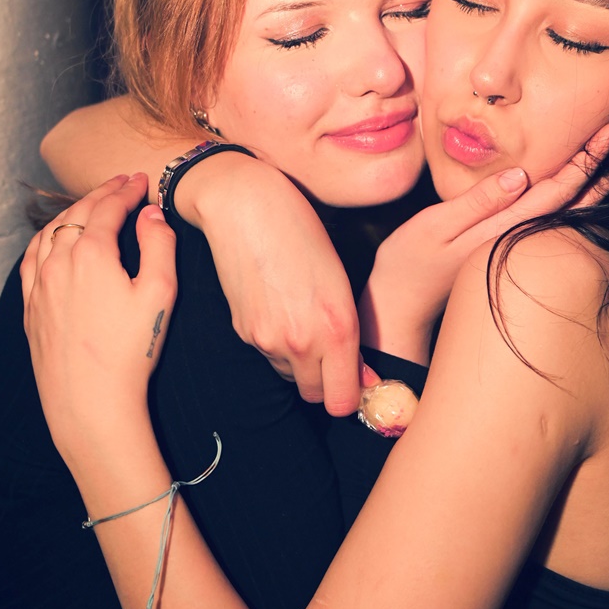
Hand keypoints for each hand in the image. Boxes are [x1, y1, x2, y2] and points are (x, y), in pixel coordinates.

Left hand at [21, 174, 177, 461]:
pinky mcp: (31, 307)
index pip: (109, 208)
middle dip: (101, 194)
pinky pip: (32, 258)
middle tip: (121, 183)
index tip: (140, 179)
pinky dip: (47, 238)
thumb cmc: (131, 351)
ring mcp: (39, 284)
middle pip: (78, 213)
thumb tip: (152, 214)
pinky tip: (55, 240)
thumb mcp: (160, 293)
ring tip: (92, 205)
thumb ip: (159, 246)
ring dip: (74, 212)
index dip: (126, 190)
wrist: (90, 400)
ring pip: (51, 232)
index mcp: (91, 253)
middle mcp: (58, 261)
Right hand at [178, 153, 360, 416]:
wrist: (245, 205)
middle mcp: (301, 342)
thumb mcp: (340, 279)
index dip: (350, 395)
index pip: (342, 403)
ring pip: (291, 376)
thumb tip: (365, 381)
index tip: (355, 380)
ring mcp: (267, 340)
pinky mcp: (243, 331)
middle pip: (315, 396)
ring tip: (304, 320)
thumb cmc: (302, 230)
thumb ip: (350, 336)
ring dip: (300, 363)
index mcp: (336, 329)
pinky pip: (268, 356)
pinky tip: (281, 309)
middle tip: (332, 353)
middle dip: (326, 382)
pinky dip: (277, 345)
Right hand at [359, 124, 608, 362]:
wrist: (399, 308)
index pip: (556, 193)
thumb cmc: (409, 264)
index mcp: (503, 232)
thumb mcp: (433, 228)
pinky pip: (552, 223)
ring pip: (568, 215)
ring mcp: (515, 249)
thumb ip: (476, 203)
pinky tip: (587, 186)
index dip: (586, 162)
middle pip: (574, 204)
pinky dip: (575, 201)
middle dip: (605, 169)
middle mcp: (518, 242)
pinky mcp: (508, 250)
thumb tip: (520, 177)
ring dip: (597, 184)